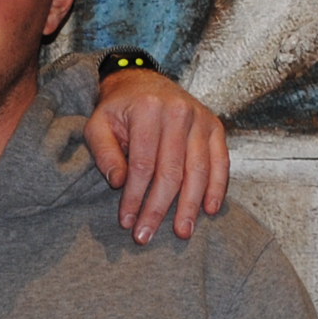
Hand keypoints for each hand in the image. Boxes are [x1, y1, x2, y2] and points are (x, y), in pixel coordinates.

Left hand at [87, 68, 229, 243]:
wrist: (142, 82)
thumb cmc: (118, 110)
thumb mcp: (97, 125)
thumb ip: (104, 153)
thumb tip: (118, 182)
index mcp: (147, 110)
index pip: (143, 165)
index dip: (134, 197)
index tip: (127, 222)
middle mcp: (178, 112)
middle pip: (171, 172)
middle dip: (158, 209)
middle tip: (147, 236)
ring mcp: (200, 118)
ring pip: (198, 170)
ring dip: (189, 205)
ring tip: (182, 232)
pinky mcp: (215, 126)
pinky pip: (220, 161)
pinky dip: (217, 187)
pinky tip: (209, 210)